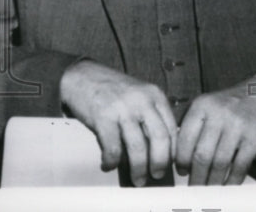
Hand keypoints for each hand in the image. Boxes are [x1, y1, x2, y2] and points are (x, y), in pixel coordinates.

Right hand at [59, 60, 176, 186]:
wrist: (82, 76)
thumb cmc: (112, 90)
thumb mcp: (140, 95)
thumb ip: (151, 115)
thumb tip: (160, 150)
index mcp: (155, 95)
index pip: (172, 128)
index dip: (173, 151)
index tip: (171, 165)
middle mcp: (142, 100)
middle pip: (160, 138)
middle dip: (160, 163)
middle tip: (156, 175)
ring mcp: (123, 108)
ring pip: (138, 147)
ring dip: (138, 168)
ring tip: (137, 179)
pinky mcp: (103, 117)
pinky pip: (113, 148)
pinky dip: (112, 162)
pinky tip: (109, 165)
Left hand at [175, 77, 255, 184]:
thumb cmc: (230, 105)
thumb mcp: (208, 104)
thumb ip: (191, 124)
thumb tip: (174, 156)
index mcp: (203, 105)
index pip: (185, 140)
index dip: (181, 161)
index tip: (182, 171)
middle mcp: (219, 113)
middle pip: (201, 155)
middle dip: (196, 176)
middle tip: (195, 186)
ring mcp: (238, 125)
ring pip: (220, 163)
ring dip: (213, 181)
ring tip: (209, 187)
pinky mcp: (255, 137)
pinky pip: (240, 166)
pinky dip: (233, 180)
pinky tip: (228, 184)